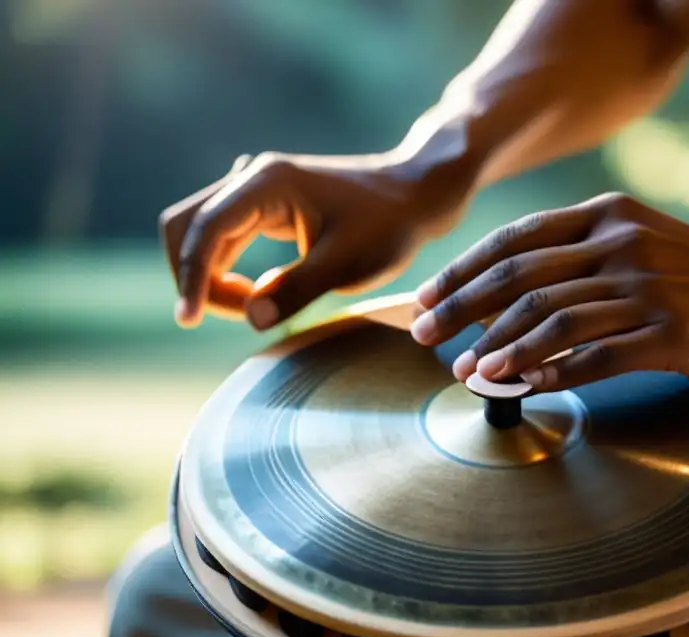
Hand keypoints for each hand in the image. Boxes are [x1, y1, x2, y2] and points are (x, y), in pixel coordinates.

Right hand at [159, 151, 467, 328]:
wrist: (415, 197)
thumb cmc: (389, 227)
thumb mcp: (347, 265)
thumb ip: (297, 290)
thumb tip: (251, 320)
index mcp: (268, 184)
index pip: (205, 231)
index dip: (192, 278)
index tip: (189, 320)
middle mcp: (253, 179)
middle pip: (186, 225)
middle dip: (194, 275)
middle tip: (238, 315)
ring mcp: (256, 187)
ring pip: (200, 230)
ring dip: (208, 273)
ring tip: (255, 306)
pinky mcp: (264, 203)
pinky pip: (222, 234)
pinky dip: (222, 266)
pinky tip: (257, 292)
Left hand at [410, 193, 688, 390]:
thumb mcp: (646, 240)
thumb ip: (586, 254)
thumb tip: (515, 293)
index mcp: (608, 213)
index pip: (515, 239)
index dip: (463, 271)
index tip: (427, 297)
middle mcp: (621, 243)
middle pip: (519, 277)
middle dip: (461, 308)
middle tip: (423, 335)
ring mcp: (646, 288)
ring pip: (550, 318)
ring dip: (500, 348)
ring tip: (467, 370)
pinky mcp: (670, 334)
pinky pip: (595, 356)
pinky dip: (553, 374)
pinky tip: (526, 388)